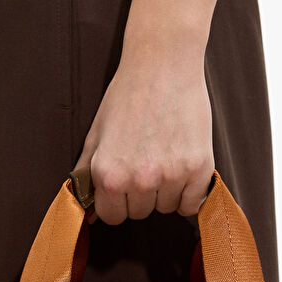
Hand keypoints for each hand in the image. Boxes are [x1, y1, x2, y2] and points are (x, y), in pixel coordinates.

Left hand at [74, 0, 215, 224]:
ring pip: (167, 208)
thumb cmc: (128, 96)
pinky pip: (192, 204)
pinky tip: (183, 165)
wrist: (163, 64)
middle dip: (143, 195)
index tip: (126, 185)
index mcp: (110, 175)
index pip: (113, 217)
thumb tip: (83, 210)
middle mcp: (139, 180)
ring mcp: (170, 175)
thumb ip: (86, 175)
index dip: (119, 202)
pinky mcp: (198, 168)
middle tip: (148, 160)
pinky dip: (190, 191)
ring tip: (165, 155)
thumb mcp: (96, 135)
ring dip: (167, 191)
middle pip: (141, 213)